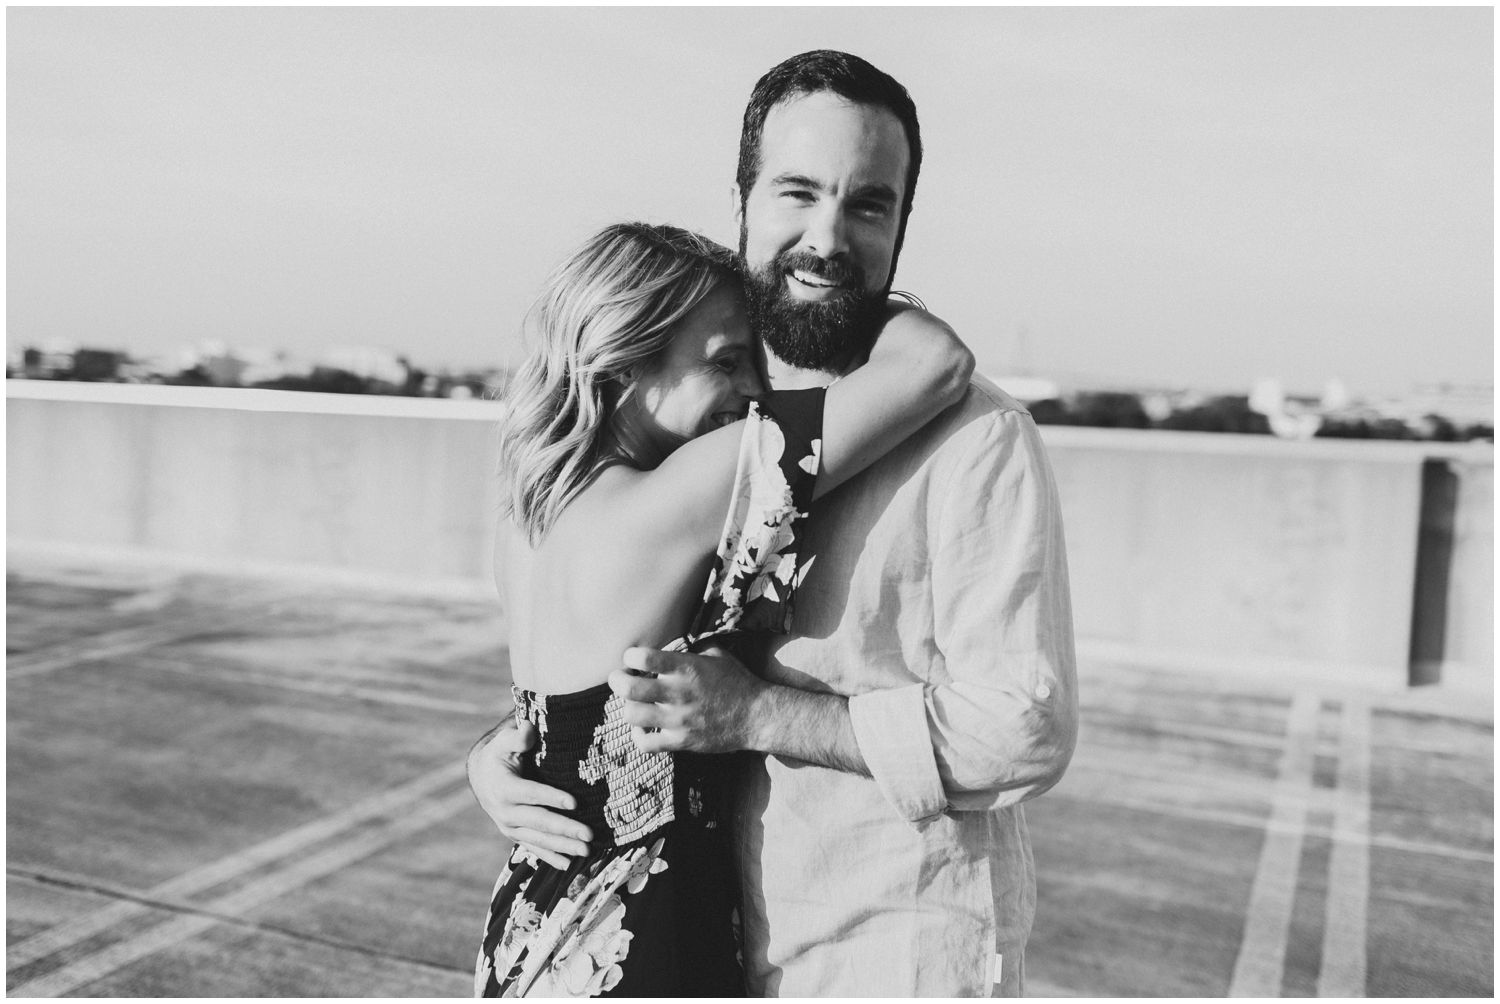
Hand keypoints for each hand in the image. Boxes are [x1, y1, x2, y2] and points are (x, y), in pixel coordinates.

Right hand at [467, 718, 591, 867]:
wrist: (482, 776)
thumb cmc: (500, 753)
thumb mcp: (504, 740)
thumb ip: (517, 735)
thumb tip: (528, 729)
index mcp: (504, 788)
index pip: (531, 794)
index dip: (552, 798)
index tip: (574, 802)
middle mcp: (505, 812)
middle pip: (539, 821)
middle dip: (565, 829)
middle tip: (589, 834)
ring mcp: (509, 827)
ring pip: (539, 839)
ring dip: (563, 846)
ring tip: (586, 851)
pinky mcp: (515, 834)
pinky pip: (534, 847)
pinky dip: (551, 857)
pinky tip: (569, 864)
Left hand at [608, 646, 766, 753]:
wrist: (757, 716)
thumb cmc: (736, 682)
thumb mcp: (716, 654)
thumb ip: (689, 649)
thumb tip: (669, 643)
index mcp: (686, 668)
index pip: (643, 657)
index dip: (630, 656)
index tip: (633, 658)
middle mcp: (678, 693)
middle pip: (628, 687)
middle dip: (617, 680)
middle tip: (620, 678)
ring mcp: (678, 720)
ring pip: (632, 715)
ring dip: (627, 706)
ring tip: (633, 702)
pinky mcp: (681, 741)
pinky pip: (645, 743)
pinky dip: (638, 735)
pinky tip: (644, 727)